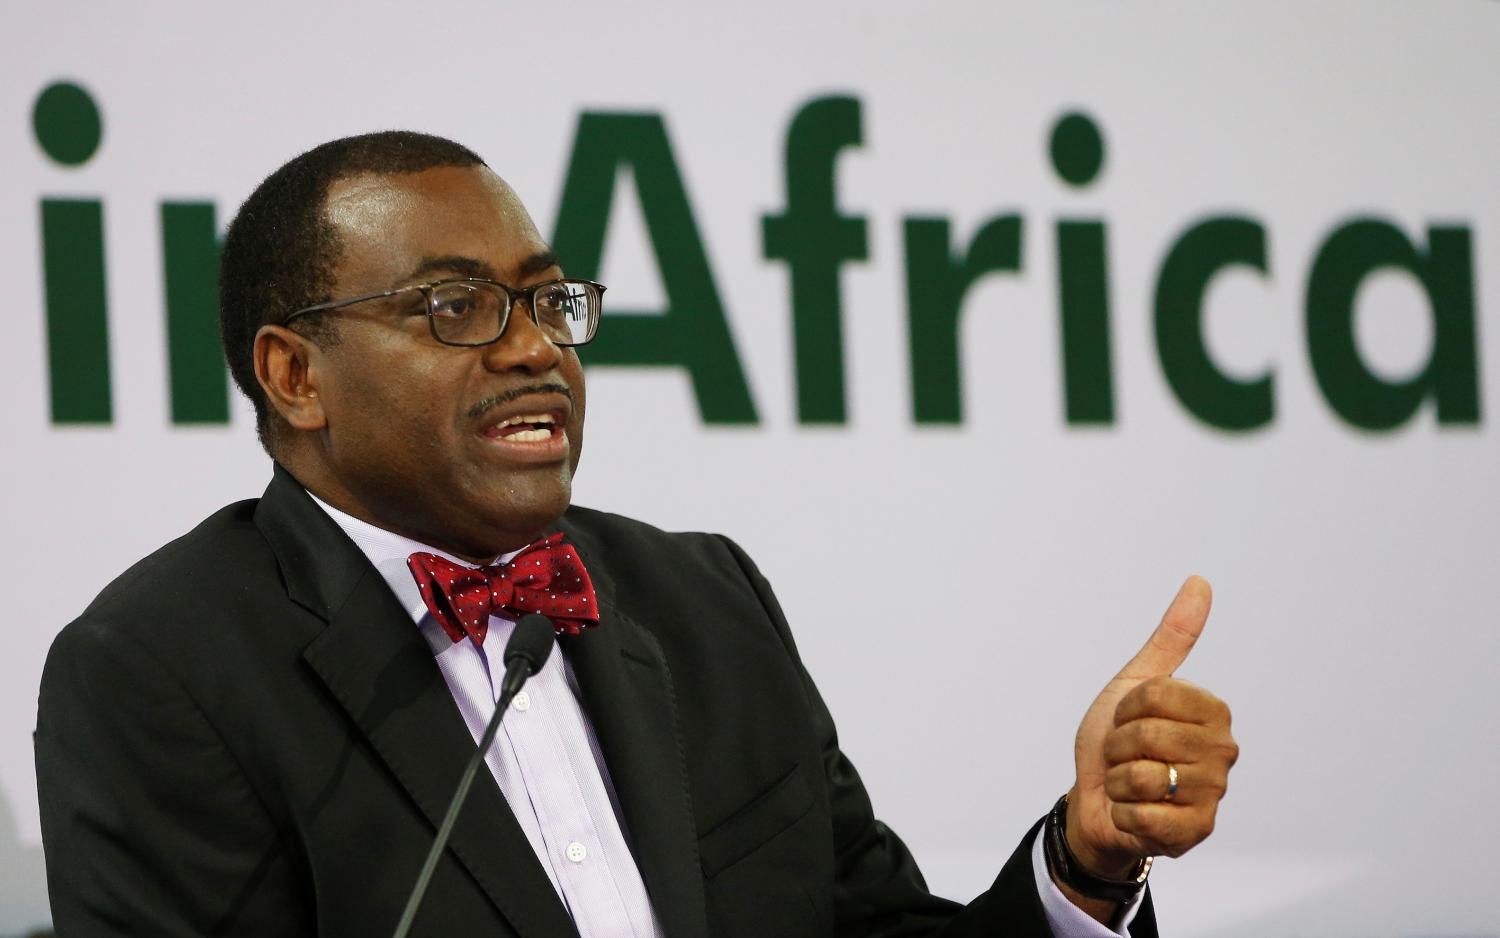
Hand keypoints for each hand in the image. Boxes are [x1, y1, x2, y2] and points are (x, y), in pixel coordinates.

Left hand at [1065, 576, 1238, 878]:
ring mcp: (1213, 795)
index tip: (1128, 718)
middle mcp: (1224, 751)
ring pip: (1144, 776)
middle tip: (1125, 755)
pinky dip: (1123, 812)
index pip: (1155, 694)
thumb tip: (1200, 581)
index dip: (1126, 707)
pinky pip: (1143, 814)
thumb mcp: (1134, 683)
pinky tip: (1134, 812)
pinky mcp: (1196, 832)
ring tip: (1130, 784)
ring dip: (1119, 780)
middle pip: (1148, 734)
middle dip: (1119, 745)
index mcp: (1213, 711)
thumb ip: (1171, 638)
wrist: (1094, 800)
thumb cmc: (1116, 740)